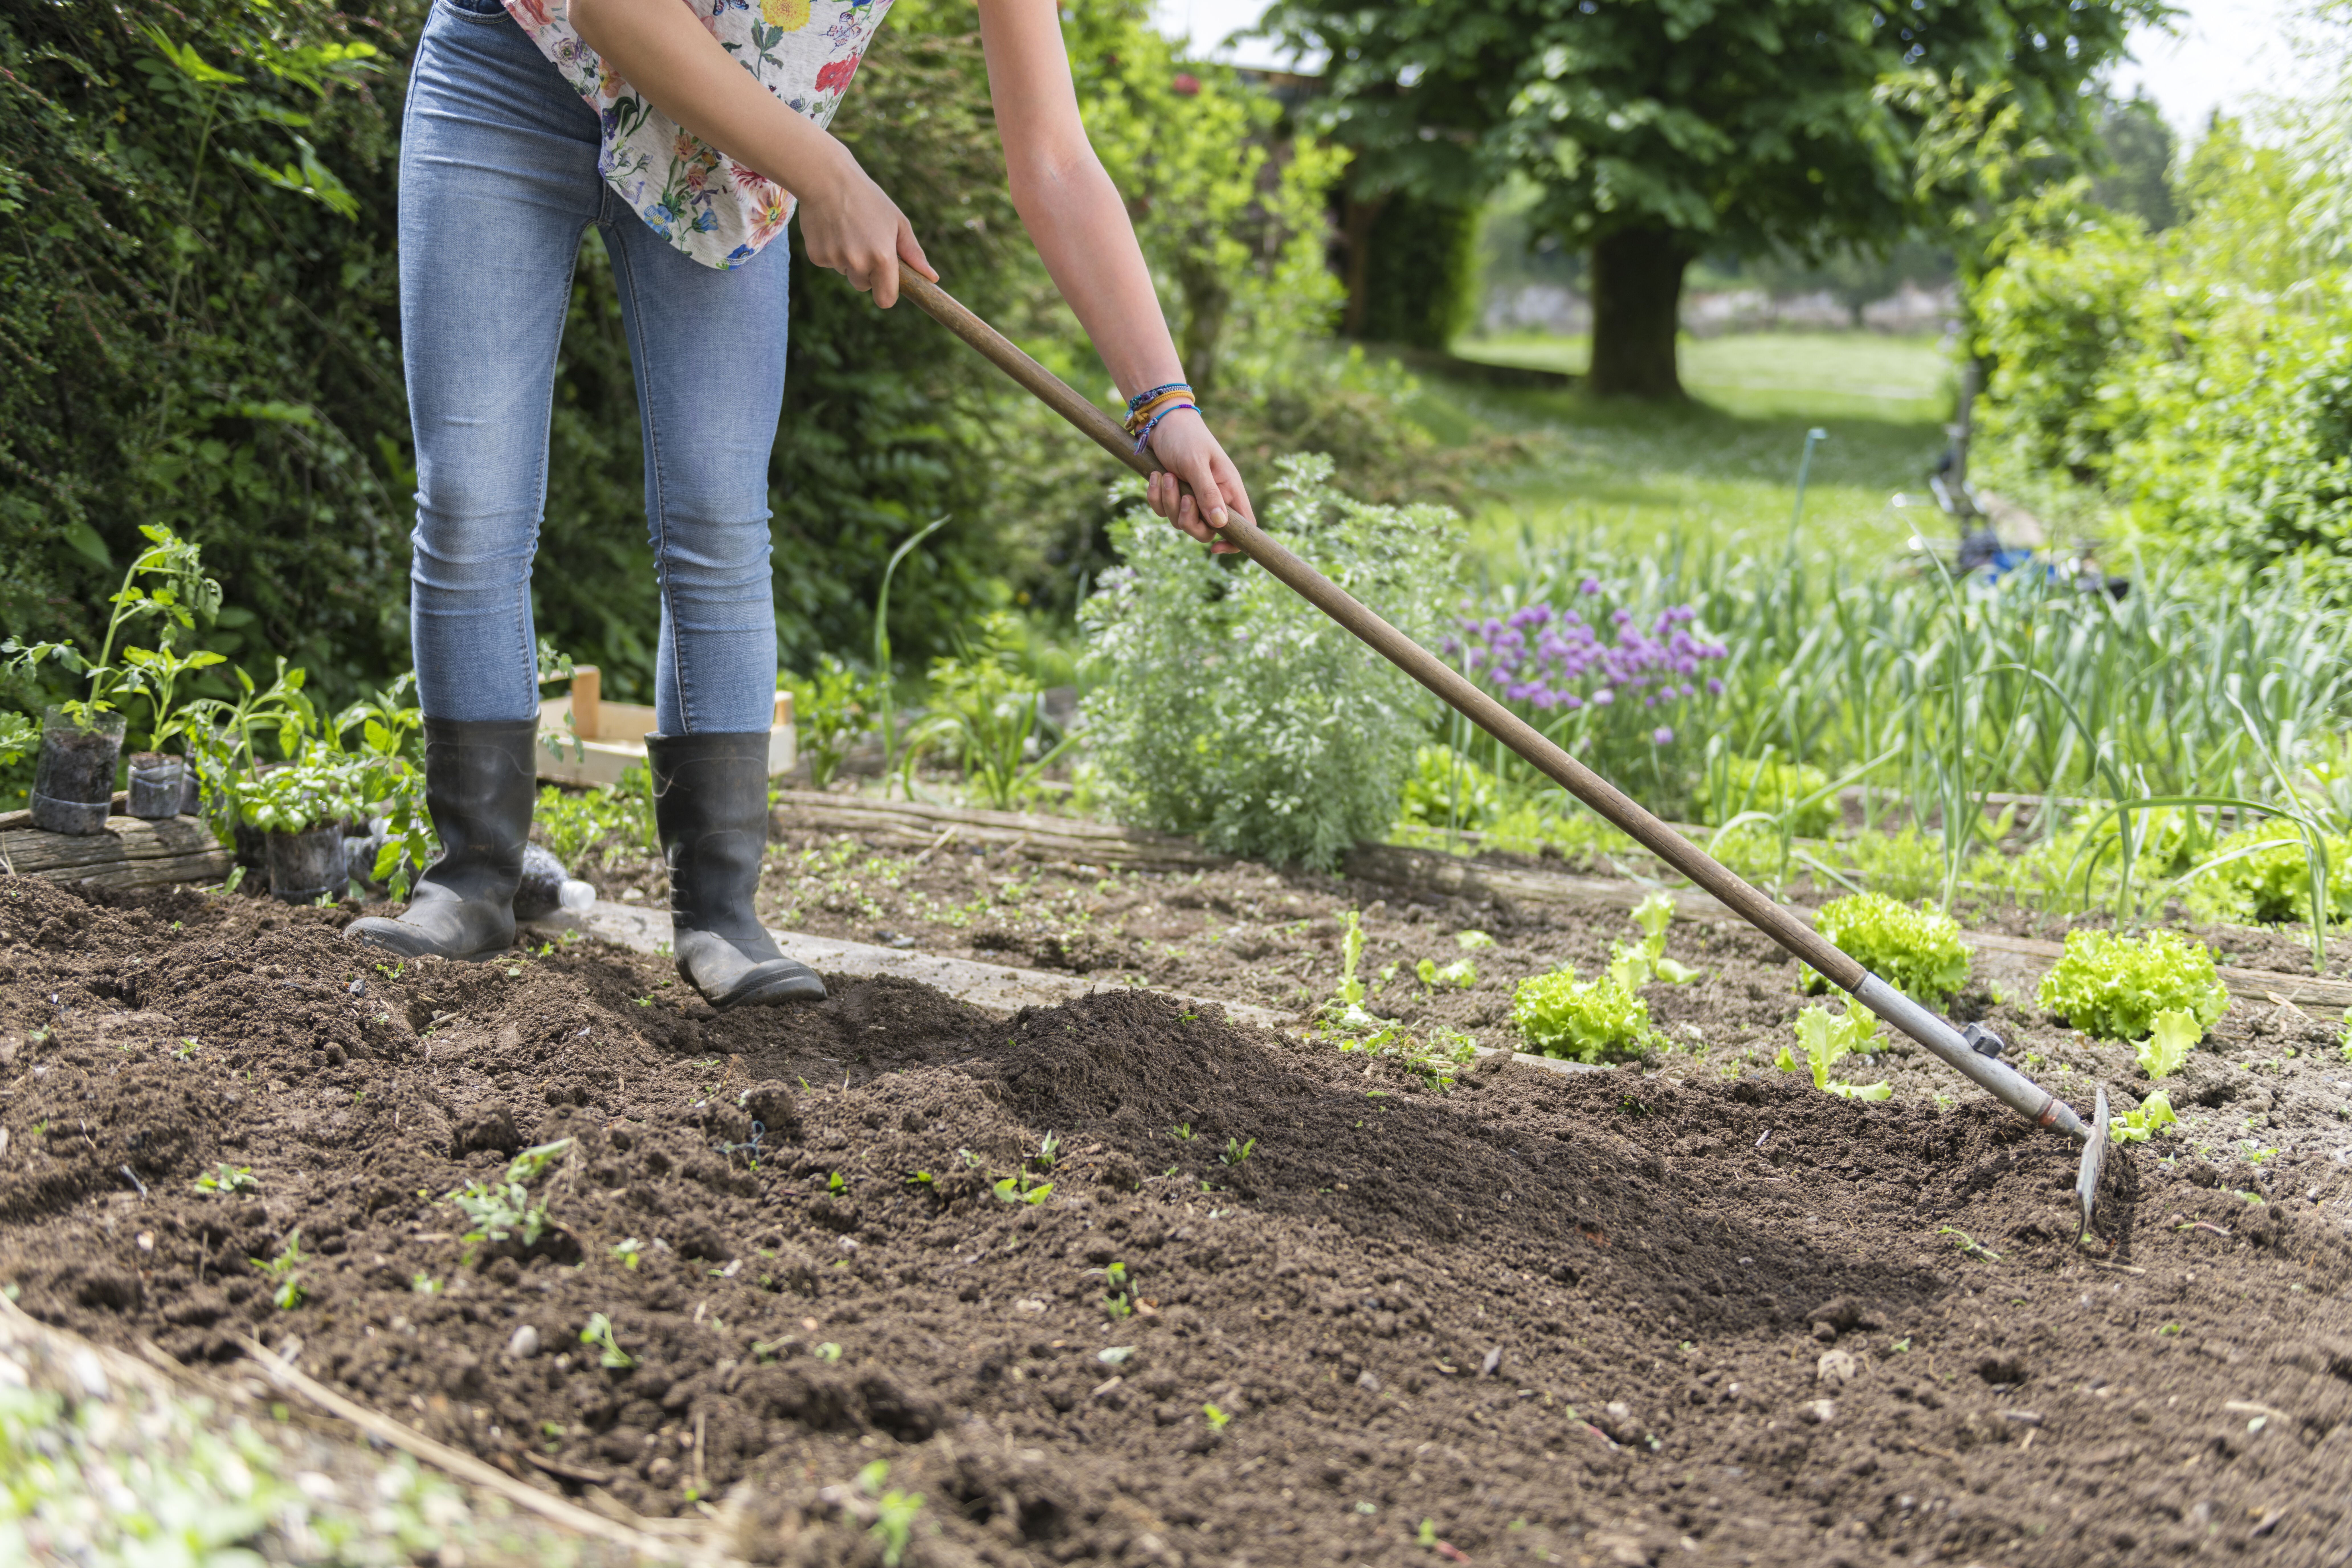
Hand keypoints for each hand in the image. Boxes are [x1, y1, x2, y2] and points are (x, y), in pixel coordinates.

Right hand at [797, 148, 934, 307]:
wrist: (827, 178)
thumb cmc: (868, 198)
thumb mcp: (897, 222)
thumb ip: (913, 253)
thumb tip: (931, 277)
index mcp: (882, 257)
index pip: (886, 299)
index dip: (886, 293)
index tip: (885, 283)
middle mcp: (858, 263)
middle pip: (864, 286)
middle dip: (867, 272)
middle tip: (865, 241)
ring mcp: (836, 260)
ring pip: (846, 273)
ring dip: (849, 259)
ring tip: (848, 230)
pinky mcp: (816, 256)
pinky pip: (829, 263)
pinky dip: (831, 251)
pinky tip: (832, 229)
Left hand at [1141, 408, 1251, 554]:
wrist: (1161, 420)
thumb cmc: (1185, 436)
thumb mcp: (1196, 463)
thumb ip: (1208, 494)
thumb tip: (1221, 525)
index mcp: (1229, 488)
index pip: (1244, 524)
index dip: (1234, 542)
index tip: (1215, 547)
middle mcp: (1213, 496)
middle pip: (1206, 531)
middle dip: (1188, 519)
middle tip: (1182, 496)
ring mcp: (1192, 496)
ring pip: (1180, 522)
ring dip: (1169, 502)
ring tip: (1167, 475)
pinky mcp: (1173, 494)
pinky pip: (1163, 511)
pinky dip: (1157, 497)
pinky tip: (1155, 477)